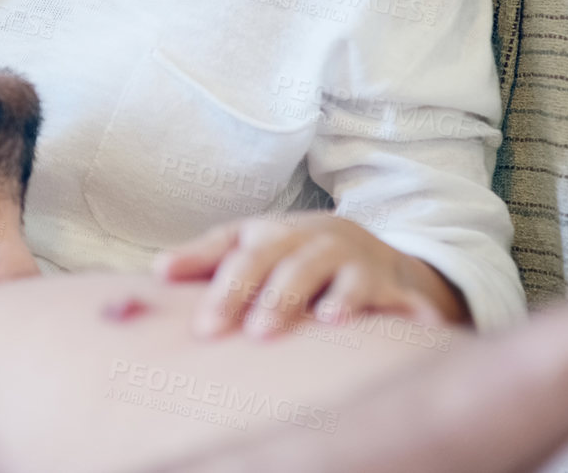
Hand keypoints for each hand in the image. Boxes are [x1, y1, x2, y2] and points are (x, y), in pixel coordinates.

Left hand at [152, 213, 468, 338]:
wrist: (369, 251)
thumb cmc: (292, 254)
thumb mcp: (249, 246)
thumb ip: (205, 258)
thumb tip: (157, 270)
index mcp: (272, 233)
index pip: (241, 256)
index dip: (222, 288)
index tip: (201, 327)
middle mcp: (313, 241)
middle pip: (288, 263)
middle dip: (272, 297)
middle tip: (254, 334)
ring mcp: (355, 260)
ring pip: (341, 275)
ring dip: (336, 298)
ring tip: (326, 321)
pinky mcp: (393, 284)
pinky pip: (401, 299)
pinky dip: (405, 313)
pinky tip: (411, 331)